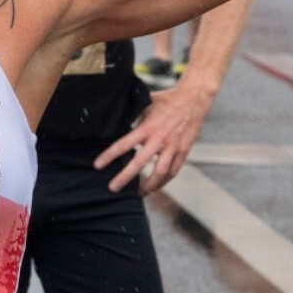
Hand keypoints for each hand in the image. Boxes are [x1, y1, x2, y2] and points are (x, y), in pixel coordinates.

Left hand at [93, 85, 210, 194]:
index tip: (98, 165)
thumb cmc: (168, 100)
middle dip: (125, 177)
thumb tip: (118, 121)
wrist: (194, 99)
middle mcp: (159, 139)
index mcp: (147, 127)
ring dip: (148, 185)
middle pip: (140, 163)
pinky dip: (164, 181)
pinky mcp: (184, 151)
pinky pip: (173, 171)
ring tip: (139, 192)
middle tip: (113, 188)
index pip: (124, 144)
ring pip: (160, 173)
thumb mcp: (147, 104)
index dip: (109, 156)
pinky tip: (156, 186)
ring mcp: (173, 147)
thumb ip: (134, 116)